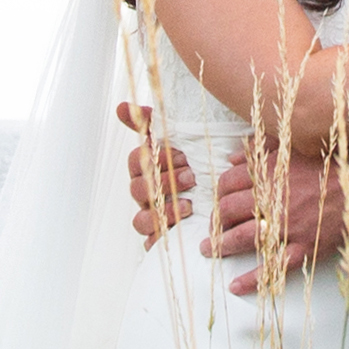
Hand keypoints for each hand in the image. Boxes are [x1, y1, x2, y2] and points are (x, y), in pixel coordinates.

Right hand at [115, 110, 198, 246]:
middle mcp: (147, 192)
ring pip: (141, 218)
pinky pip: (151, 242)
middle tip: (191, 177)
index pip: (136, 160)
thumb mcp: (187, 139)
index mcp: (150, 168)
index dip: (154, 158)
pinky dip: (161, 237)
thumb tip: (121, 107)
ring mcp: (153, 216)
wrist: (227, 196)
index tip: (180, 153)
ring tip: (190, 205)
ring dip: (165, 210)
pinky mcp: (162, 238)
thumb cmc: (203, 164)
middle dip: (164, 182)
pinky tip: (181, 229)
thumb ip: (155, 122)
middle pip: (138, 188)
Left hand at [206, 147, 348, 297]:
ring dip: (221, 246)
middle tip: (212, 228)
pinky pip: (273, 266)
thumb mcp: (293, 146)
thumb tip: (233, 157)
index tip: (218, 201)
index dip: (218, 194)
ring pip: (243, 237)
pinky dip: (252, 279)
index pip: (227, 183)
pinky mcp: (303, 246)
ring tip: (210, 249)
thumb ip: (261, 148)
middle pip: (228, 211)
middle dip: (215, 221)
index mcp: (269, 171)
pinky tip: (235, 285)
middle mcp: (273, 198)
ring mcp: (287, 225)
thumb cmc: (329, 163)